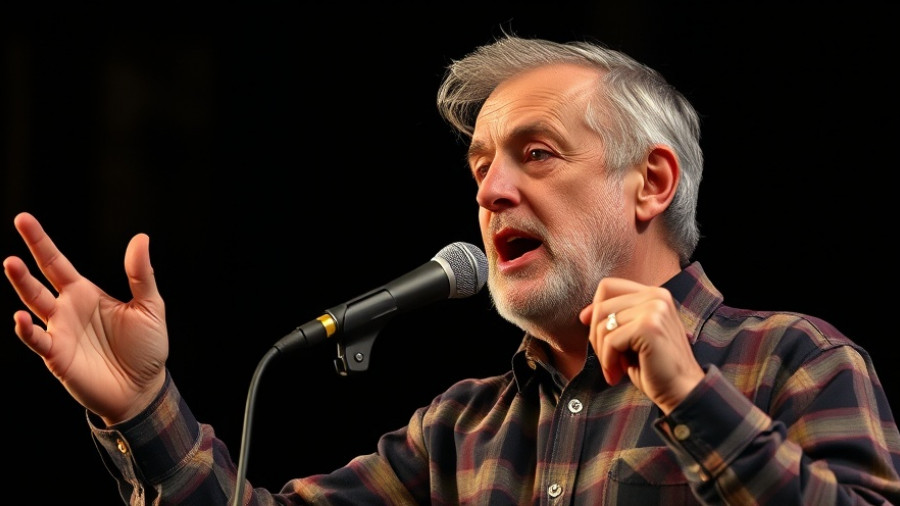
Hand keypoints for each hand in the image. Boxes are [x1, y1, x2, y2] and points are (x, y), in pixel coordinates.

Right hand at [4, 212, 167, 424]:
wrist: (144, 388)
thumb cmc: (146, 348)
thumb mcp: (150, 306)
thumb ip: (141, 274)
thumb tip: (140, 237)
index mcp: (85, 293)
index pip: (57, 263)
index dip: (40, 241)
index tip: (23, 219)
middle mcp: (66, 309)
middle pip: (39, 279)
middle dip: (26, 257)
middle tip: (15, 228)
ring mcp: (59, 332)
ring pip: (33, 305)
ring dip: (21, 285)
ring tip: (10, 263)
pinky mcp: (58, 356)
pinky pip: (38, 340)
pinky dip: (27, 330)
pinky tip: (20, 318)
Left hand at [579, 277, 703, 413]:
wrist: (683, 392)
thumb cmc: (655, 368)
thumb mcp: (633, 337)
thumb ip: (616, 319)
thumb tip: (584, 314)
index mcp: (654, 294)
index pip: (609, 287)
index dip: (594, 308)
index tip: (592, 331)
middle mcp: (656, 296)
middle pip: (601, 307)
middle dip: (596, 338)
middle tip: (608, 361)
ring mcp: (654, 309)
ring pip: (603, 325)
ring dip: (602, 353)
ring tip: (615, 369)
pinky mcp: (648, 327)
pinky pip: (610, 340)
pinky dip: (608, 361)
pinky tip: (618, 374)